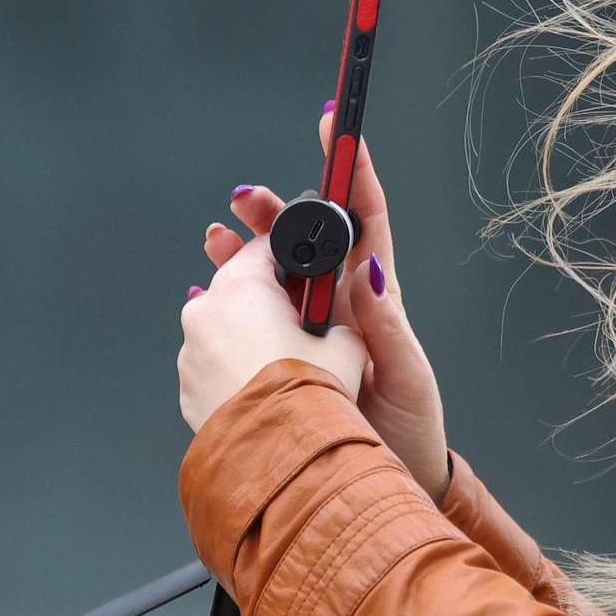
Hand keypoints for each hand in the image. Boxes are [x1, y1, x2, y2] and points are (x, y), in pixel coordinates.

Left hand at [179, 234, 366, 432]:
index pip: (264, 245)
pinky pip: (216, 362)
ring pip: (225, 325)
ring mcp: (190, 353)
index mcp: (241, 288)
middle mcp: (205, 313)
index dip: (293, 253)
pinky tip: (268, 382)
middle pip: (240, 284)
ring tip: (288, 355)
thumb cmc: (309, 397)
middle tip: (303, 312)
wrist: (279, 458)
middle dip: (271, 294)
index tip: (307, 265)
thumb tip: (347, 307)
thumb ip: (343, 312)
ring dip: (251, 332)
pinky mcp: (188, 388)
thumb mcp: (348, 341)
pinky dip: (237, 365)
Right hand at [198, 110, 451, 502]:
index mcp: (377, 299)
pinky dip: (229, 296)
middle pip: (311, 241)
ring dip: (246, 250)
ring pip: (276, 274)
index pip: (366, 222)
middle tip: (244, 196)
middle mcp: (346, 307)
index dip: (353, 172)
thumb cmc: (410, 431)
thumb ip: (387, 326)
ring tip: (216, 234)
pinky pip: (255, 317)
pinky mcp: (291, 358)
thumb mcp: (406, 376)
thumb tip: (369, 271)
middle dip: (278, 210)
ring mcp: (316, 331)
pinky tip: (206, 284)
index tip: (338, 129)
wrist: (383, 486)